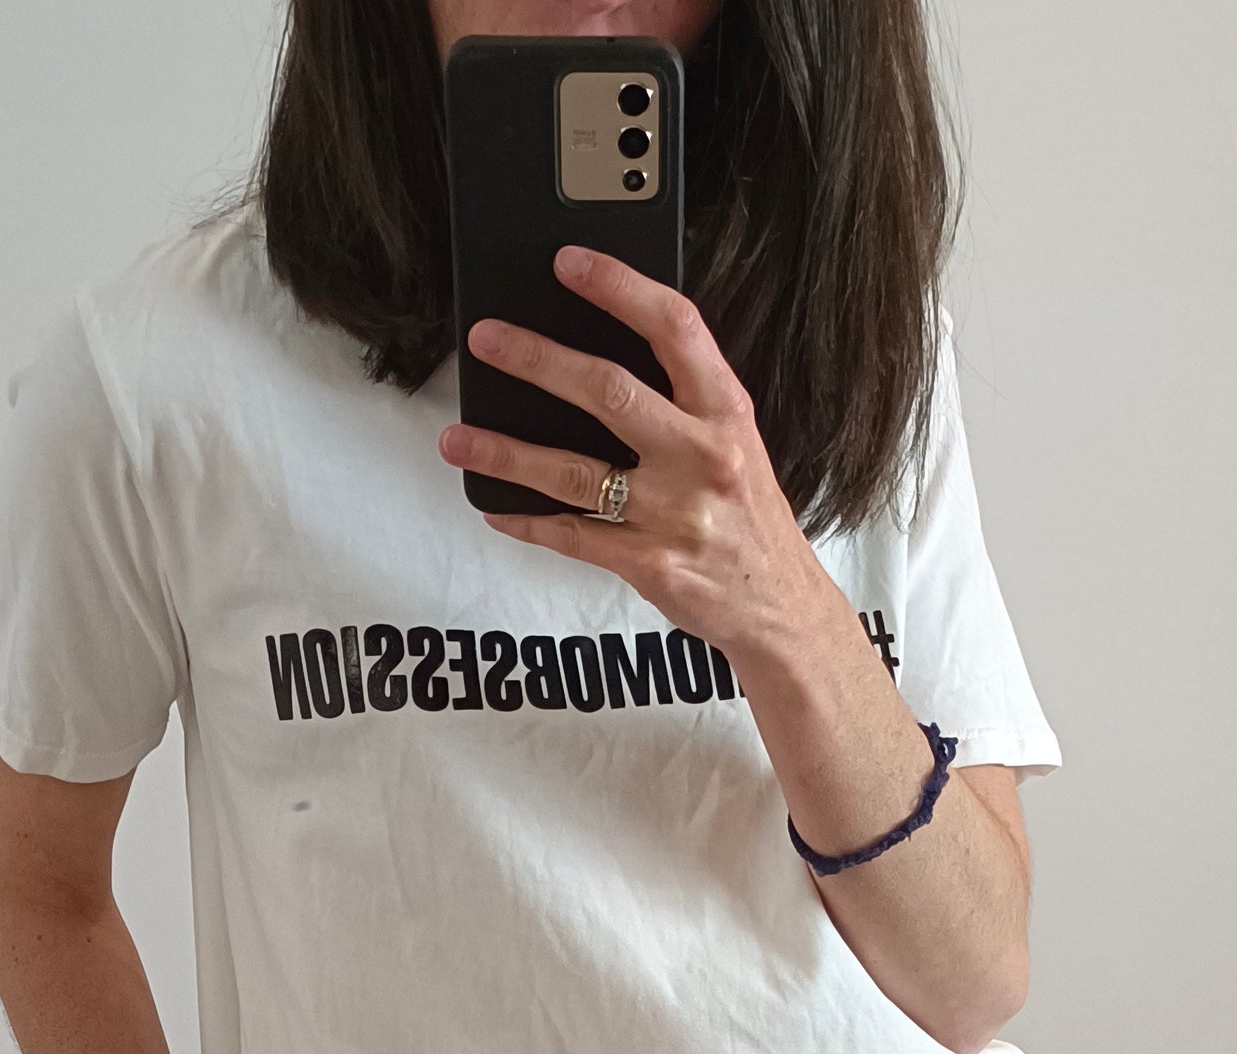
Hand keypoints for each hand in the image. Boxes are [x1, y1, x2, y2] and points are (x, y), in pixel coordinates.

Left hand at [437, 245, 842, 672]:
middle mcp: (702, 456)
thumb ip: (683, 402)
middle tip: (486, 339)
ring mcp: (674, 513)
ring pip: (575, 471)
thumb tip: (598, 359)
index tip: (568, 262)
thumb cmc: (748, 518)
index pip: (674, 328)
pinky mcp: (650, 564)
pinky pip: (573, 536)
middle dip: (539, 360)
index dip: (620, 287)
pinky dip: (527, 521)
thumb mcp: (736, 444)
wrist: (780, 607)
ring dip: (507, 451)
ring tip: (456, 437)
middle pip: (610, 391)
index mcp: (726, 413)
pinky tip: (495, 506)